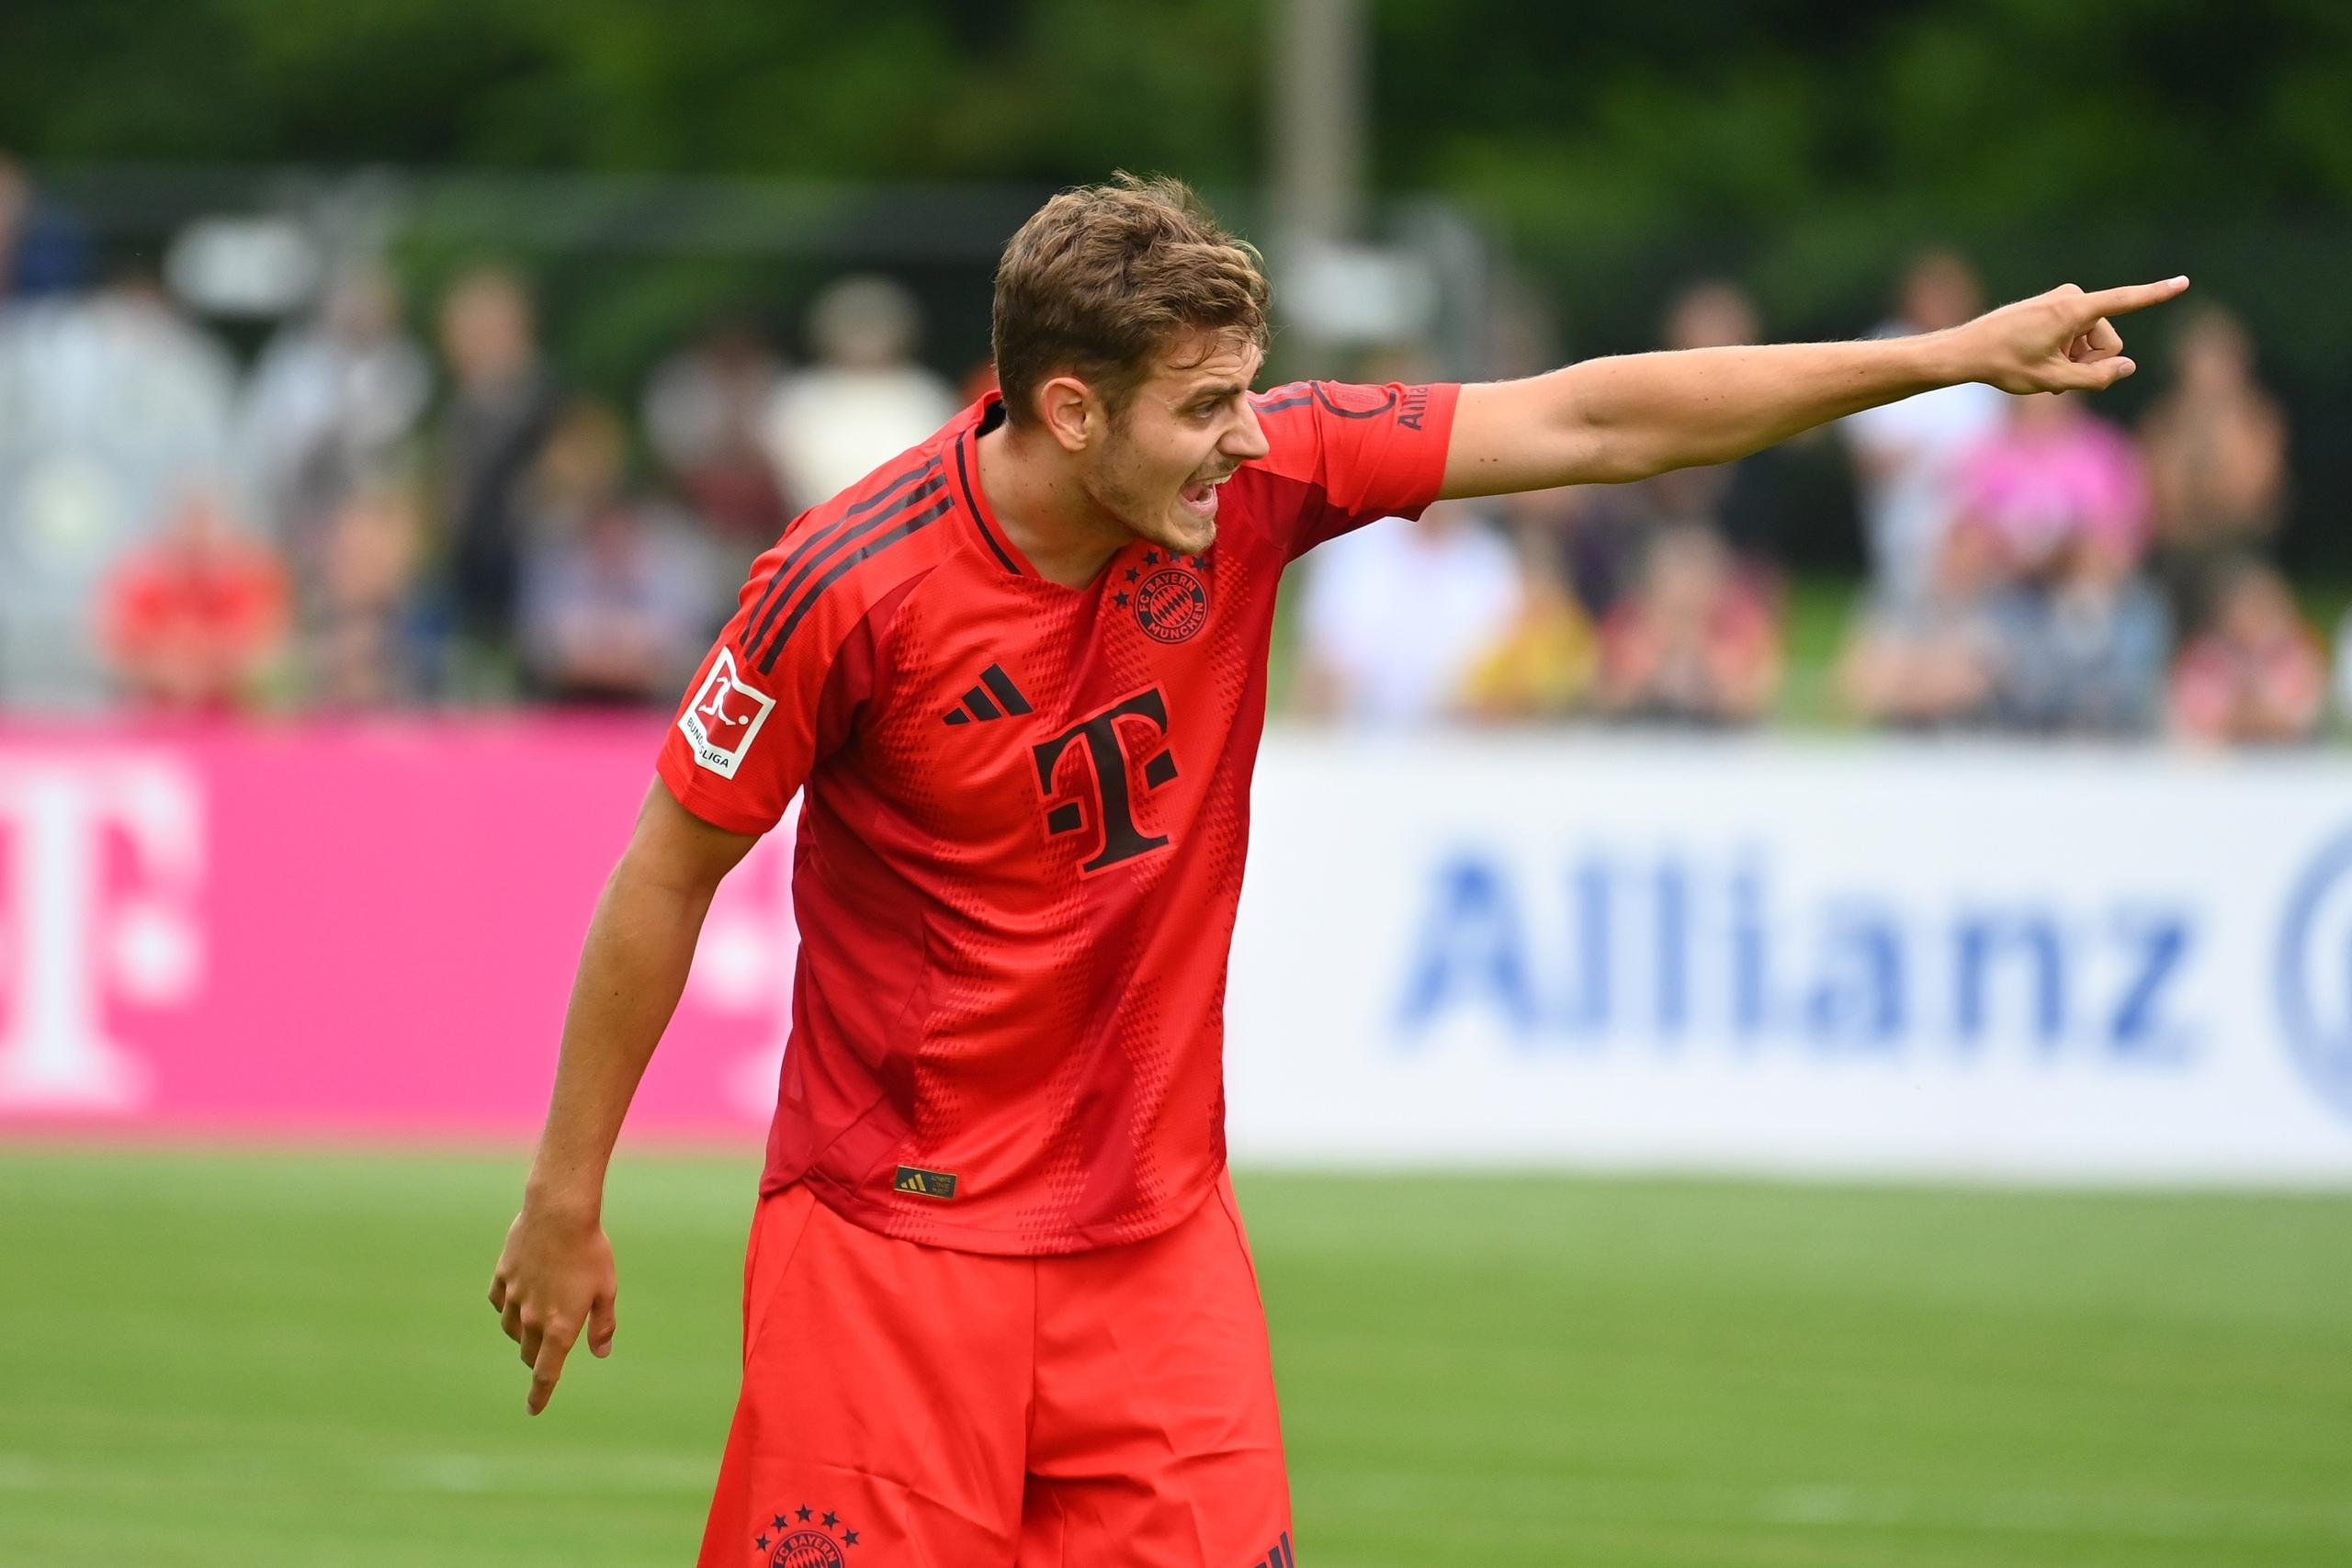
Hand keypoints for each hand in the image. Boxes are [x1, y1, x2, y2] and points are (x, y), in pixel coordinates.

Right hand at [488, 1195, 617, 1414]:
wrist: (558, 1213)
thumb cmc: (590, 1251)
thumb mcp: (606, 1289)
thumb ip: (602, 1325)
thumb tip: (601, 1353)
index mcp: (560, 1327)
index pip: (546, 1373)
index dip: (540, 1395)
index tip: (533, 1410)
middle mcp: (532, 1318)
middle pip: (527, 1353)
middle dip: (535, 1359)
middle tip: (545, 1354)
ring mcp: (513, 1297)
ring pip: (510, 1328)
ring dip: (521, 1333)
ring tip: (536, 1321)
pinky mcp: (502, 1275)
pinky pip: (499, 1301)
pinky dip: (507, 1305)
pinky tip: (518, 1296)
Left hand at [1957, 276, 2189, 393]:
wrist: (1966, 351)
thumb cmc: (2005, 365)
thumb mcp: (2053, 381)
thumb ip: (2096, 378)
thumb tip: (2128, 366)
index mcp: (2073, 310)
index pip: (2125, 301)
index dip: (2156, 293)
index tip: (2184, 282)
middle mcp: (2071, 298)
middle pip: (2107, 341)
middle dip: (2090, 362)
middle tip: (2056, 376)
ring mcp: (2063, 302)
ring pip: (2092, 342)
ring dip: (2075, 361)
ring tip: (2043, 369)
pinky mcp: (2055, 308)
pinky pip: (2076, 336)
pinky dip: (2065, 353)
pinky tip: (2040, 362)